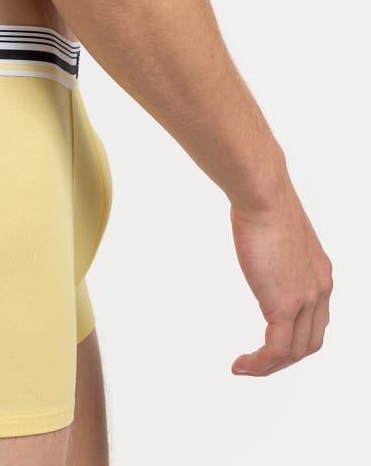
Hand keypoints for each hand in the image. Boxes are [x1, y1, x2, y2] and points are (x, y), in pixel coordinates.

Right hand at [229, 182, 332, 375]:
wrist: (264, 194)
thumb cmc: (264, 200)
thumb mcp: (278, 231)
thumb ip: (277, 248)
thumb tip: (260, 241)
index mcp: (320, 273)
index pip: (317, 320)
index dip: (296, 336)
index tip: (271, 341)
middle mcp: (320, 289)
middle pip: (309, 342)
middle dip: (284, 358)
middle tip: (258, 362)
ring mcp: (305, 299)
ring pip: (295, 352)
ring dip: (270, 367)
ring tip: (247, 368)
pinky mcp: (285, 304)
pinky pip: (276, 350)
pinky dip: (260, 364)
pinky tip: (242, 365)